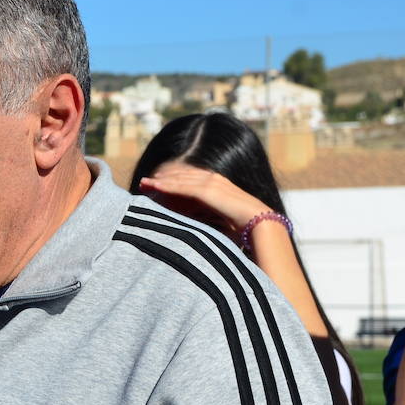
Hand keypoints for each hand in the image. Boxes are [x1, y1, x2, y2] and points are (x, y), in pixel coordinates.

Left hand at [137, 165, 267, 237]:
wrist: (261, 223)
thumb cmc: (244, 227)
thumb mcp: (221, 218)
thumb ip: (207, 215)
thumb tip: (191, 222)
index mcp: (218, 185)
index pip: (189, 180)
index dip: (171, 181)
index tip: (155, 185)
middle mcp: (214, 180)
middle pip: (181, 177)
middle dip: (162, 179)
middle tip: (144, 183)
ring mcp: (211, 183)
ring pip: (179, 180)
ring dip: (160, 181)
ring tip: (144, 184)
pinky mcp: (208, 190)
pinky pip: (182, 187)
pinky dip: (167, 185)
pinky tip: (154, 186)